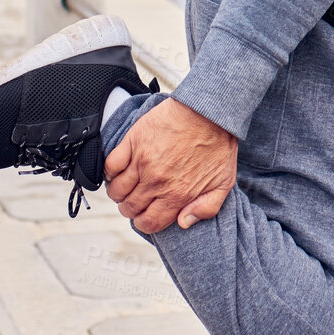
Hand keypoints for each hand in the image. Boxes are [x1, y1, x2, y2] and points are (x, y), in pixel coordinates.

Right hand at [103, 97, 237, 233]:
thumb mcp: (224, 182)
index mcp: (177, 195)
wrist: (210, 111)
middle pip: (129, 208)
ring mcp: (142, 162)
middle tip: (135, 200)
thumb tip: (183, 223)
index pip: (149, 223)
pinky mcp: (133, 142)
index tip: (144, 216)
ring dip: (118, 192)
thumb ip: (206, 208)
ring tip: (125, 186)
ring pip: (116, 190)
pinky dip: (110, 171)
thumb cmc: (218, 144)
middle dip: (130, 209)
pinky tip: (118, 170)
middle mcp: (156, 182)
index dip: (143, 223)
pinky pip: (110, 165)